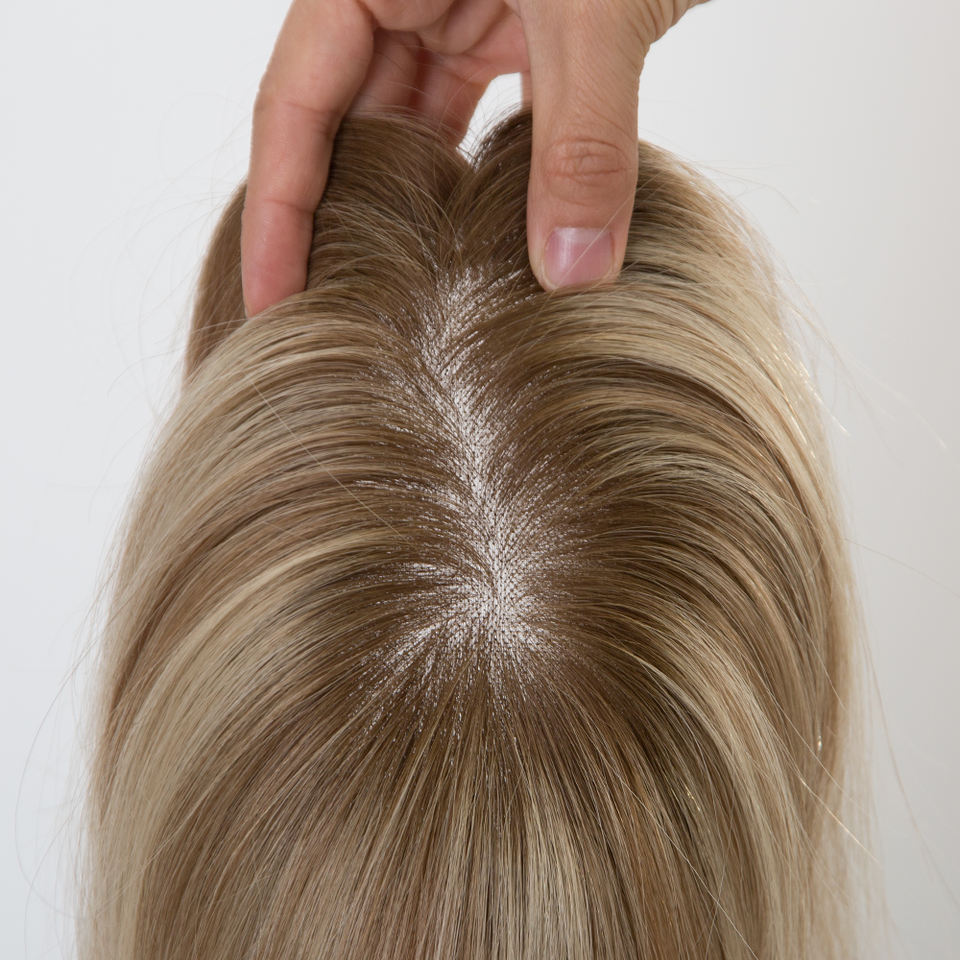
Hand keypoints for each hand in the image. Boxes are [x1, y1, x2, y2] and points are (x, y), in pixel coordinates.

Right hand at [240, 0, 710, 316]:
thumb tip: (570, 274)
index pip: (291, 107)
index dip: (277, 213)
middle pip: (338, 127)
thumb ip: (584, 142)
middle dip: (332, 222)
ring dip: (405, 211)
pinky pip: (466, 119)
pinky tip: (468, 241)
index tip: (271, 302)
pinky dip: (467, 181)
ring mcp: (453, 7)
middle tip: (327, 321)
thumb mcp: (598, 10)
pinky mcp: (508, 27)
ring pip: (405, 129)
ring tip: (394, 299)